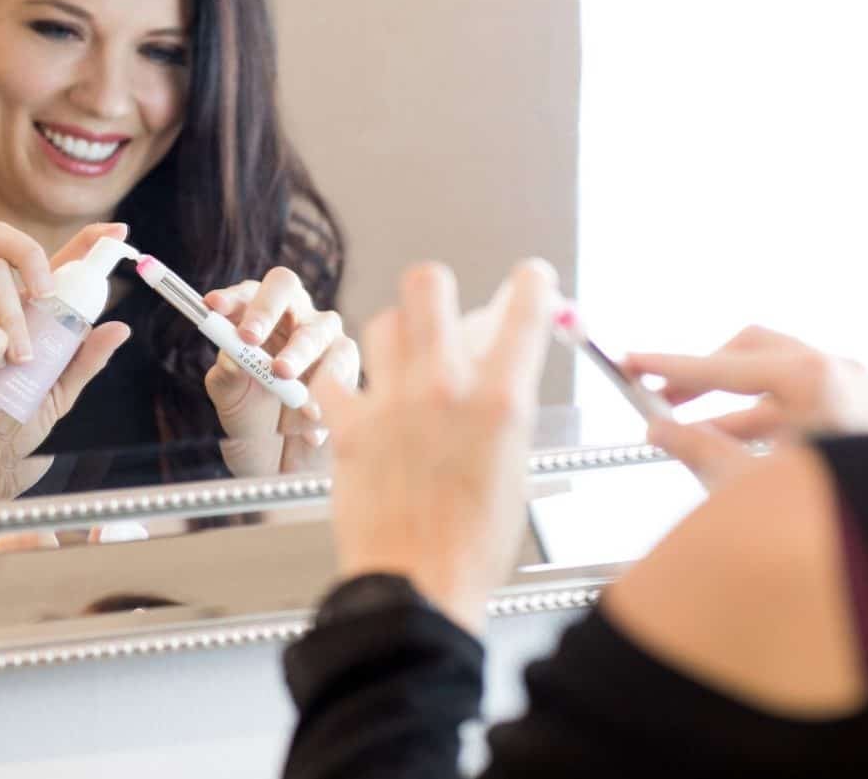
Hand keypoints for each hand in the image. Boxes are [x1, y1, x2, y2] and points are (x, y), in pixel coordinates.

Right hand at [0, 221, 131, 508]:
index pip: (53, 260)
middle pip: (0, 242)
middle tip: (49, 293)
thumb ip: (86, 360)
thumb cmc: (11, 427)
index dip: (83, 240)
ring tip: (25, 359)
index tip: (115, 233)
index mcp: (30, 312)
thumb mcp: (61, 394)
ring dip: (15, 315)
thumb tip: (119, 328)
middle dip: (31, 252)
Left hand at [202, 267, 359, 475]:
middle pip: (284, 287)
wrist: (281, 457)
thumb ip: (227, 376)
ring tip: (282, 378)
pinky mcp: (346, 361)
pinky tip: (309, 418)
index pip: (245, 292)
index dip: (231, 296)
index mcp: (255, 315)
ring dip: (298, 352)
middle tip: (248, 339)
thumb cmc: (251, 414)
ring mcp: (323, 335)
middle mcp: (291, 314)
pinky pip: (342, 364)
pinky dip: (324, 389)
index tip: (213, 306)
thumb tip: (232, 357)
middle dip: (265, 311)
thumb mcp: (230, 398)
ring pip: (317, 328)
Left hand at [319, 259, 556, 634]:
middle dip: (436, 288)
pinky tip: (354, 397)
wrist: (416, 586)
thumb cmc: (473, 543)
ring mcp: (391, 403)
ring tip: (398, 361)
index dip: (532, 285)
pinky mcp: (349, 426)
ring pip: (381, 322)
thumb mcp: (513, 468)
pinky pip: (335, 377)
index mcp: (499, 401)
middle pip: (428, 285)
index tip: (530, 281)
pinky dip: (343, 382)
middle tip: (438, 307)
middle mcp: (444, 388)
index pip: (525, 309)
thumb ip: (502, 411)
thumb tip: (499, 372)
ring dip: (393, 335)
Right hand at [625, 326, 867, 488]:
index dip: (669, 367)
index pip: (723, 365)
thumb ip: (700, 450)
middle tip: (661, 396)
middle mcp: (839, 375)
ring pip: (775, 381)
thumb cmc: (837, 512)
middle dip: (702, 377)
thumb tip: (662, 432)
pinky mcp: (862, 417)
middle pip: (751, 355)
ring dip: (731, 405)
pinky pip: (801, 402)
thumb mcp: (753, 482)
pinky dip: (764, 417)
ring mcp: (856, 393)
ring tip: (693, 433)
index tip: (635, 363)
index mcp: (813, 380)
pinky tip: (736, 445)